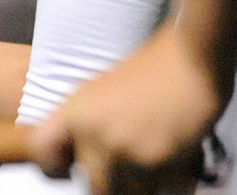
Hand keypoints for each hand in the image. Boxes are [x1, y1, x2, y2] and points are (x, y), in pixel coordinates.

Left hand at [30, 24, 220, 194]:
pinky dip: (174, 181)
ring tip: (159, 151)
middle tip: (135, 155)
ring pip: (130, 193)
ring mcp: (126, 151)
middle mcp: (95, 134)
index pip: (44, 152)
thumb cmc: (155, 68)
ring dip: (146, 182)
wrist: (193, 55)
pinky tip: (179, 153)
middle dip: (115, 179)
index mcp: (77, 111)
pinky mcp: (158, 164)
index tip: (70, 167)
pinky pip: (164, 190)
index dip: (54, 166)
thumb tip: (81, 158)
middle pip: (93, 187)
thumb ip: (89, 124)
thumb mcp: (104, 89)